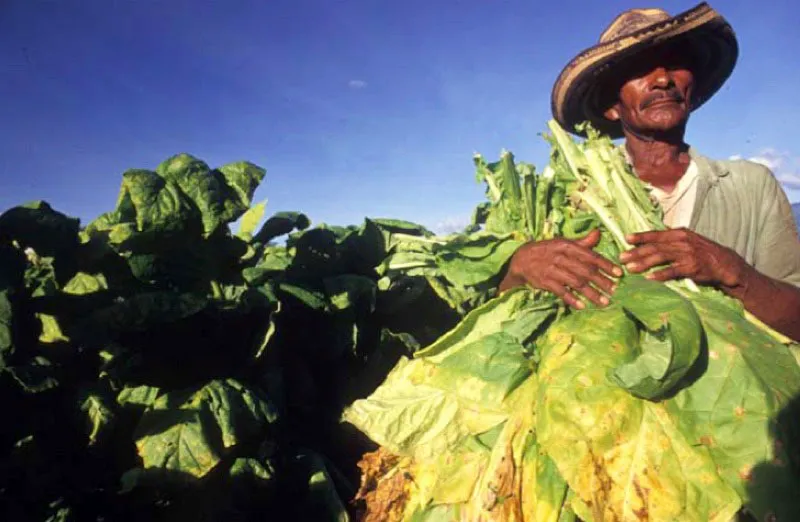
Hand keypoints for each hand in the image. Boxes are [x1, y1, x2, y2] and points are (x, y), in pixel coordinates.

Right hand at [499, 229, 622, 308]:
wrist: (522, 259)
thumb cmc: (548, 250)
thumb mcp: (564, 243)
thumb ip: (583, 242)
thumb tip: (598, 233)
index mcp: (567, 246)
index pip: (590, 256)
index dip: (606, 265)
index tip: (619, 274)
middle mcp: (561, 257)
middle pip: (585, 271)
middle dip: (602, 282)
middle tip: (615, 291)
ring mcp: (552, 270)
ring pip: (576, 283)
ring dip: (591, 293)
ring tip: (604, 302)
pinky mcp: (545, 282)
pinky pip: (561, 292)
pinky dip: (571, 299)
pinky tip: (582, 306)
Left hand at [621, 228, 747, 288]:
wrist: (726, 264)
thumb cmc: (704, 252)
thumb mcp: (689, 239)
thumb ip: (673, 237)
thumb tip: (659, 230)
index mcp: (679, 233)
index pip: (656, 234)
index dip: (641, 237)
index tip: (626, 239)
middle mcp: (682, 242)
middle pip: (655, 246)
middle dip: (636, 252)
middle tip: (622, 258)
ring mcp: (687, 254)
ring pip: (660, 257)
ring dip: (643, 263)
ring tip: (630, 268)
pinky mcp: (691, 268)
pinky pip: (672, 271)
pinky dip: (659, 275)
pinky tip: (648, 279)